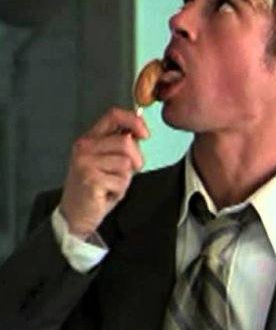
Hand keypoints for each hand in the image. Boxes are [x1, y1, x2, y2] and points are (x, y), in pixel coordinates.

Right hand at [59, 107, 149, 238]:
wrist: (76, 214)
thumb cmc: (96, 187)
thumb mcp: (109, 161)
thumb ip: (121, 146)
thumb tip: (140, 132)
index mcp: (90, 139)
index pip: (113, 115)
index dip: (134, 121)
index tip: (145, 134)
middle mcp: (84, 148)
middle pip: (126, 142)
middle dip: (136, 160)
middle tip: (126, 173)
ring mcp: (85, 163)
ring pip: (126, 163)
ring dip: (125, 178)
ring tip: (111, 184)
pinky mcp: (90, 179)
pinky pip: (121, 181)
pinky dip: (120, 190)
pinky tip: (106, 193)